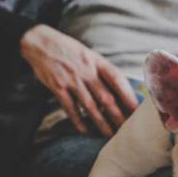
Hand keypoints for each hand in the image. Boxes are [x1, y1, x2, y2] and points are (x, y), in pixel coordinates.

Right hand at [21, 24, 137, 135]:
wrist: (39, 41)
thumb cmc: (69, 51)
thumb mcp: (89, 55)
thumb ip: (103, 72)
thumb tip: (122, 92)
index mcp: (97, 61)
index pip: (117, 79)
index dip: (129, 95)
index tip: (138, 110)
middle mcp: (86, 70)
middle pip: (106, 97)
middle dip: (118, 115)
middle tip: (128, 130)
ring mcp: (71, 79)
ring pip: (90, 106)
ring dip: (101, 122)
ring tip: (110, 135)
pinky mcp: (57, 86)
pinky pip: (70, 107)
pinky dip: (78, 120)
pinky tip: (85, 131)